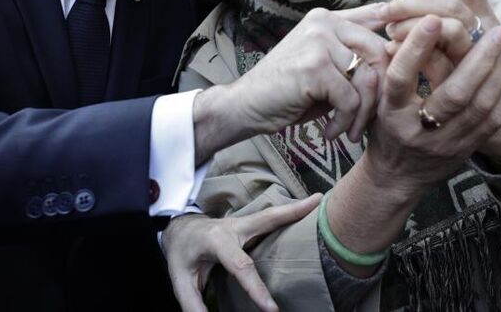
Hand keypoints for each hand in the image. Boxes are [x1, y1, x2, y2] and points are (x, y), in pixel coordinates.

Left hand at [162, 194, 321, 311]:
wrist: (179, 230)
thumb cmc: (181, 255)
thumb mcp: (180, 281)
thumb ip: (193, 303)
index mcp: (215, 240)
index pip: (240, 266)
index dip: (256, 288)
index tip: (273, 310)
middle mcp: (233, 226)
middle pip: (266, 219)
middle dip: (291, 213)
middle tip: (316, 205)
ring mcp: (243, 222)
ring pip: (273, 214)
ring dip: (297, 208)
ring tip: (321, 200)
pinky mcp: (251, 224)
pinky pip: (274, 218)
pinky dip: (293, 212)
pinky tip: (311, 208)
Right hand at [193, 3, 395, 163]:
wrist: (245, 106)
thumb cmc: (288, 91)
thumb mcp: (324, 66)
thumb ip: (353, 55)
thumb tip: (401, 53)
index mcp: (328, 18)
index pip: (380, 19)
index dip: (399, 43)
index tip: (401, 72)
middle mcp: (324, 22)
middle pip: (380, 53)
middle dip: (381, 92)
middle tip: (368, 119)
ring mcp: (318, 42)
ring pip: (368, 79)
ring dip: (363, 114)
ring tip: (349, 130)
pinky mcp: (314, 67)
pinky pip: (351, 99)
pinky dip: (345, 122)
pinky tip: (330, 131)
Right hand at [366, 16, 500, 192]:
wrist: (397, 176)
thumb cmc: (385, 126)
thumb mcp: (374, 98)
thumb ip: (387, 66)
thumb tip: (403, 25)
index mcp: (391, 112)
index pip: (401, 78)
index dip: (415, 49)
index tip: (433, 19)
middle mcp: (419, 130)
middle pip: (455, 94)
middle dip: (480, 59)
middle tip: (497, 30)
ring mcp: (446, 143)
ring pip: (481, 107)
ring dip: (500, 71)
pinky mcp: (467, 149)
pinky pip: (493, 120)